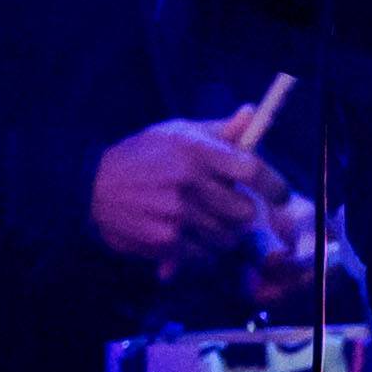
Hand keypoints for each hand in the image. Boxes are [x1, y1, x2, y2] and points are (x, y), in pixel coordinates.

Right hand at [94, 118, 305, 272]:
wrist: (90, 188)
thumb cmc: (140, 156)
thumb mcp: (176, 133)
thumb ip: (218, 130)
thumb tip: (252, 114)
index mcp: (196, 152)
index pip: (251, 170)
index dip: (274, 185)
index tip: (281, 195)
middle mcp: (188, 183)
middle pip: (244, 212)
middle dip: (242, 214)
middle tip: (229, 210)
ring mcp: (176, 215)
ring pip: (227, 238)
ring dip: (223, 235)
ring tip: (205, 224)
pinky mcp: (164, 242)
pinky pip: (204, 257)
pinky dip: (202, 253)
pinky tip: (188, 240)